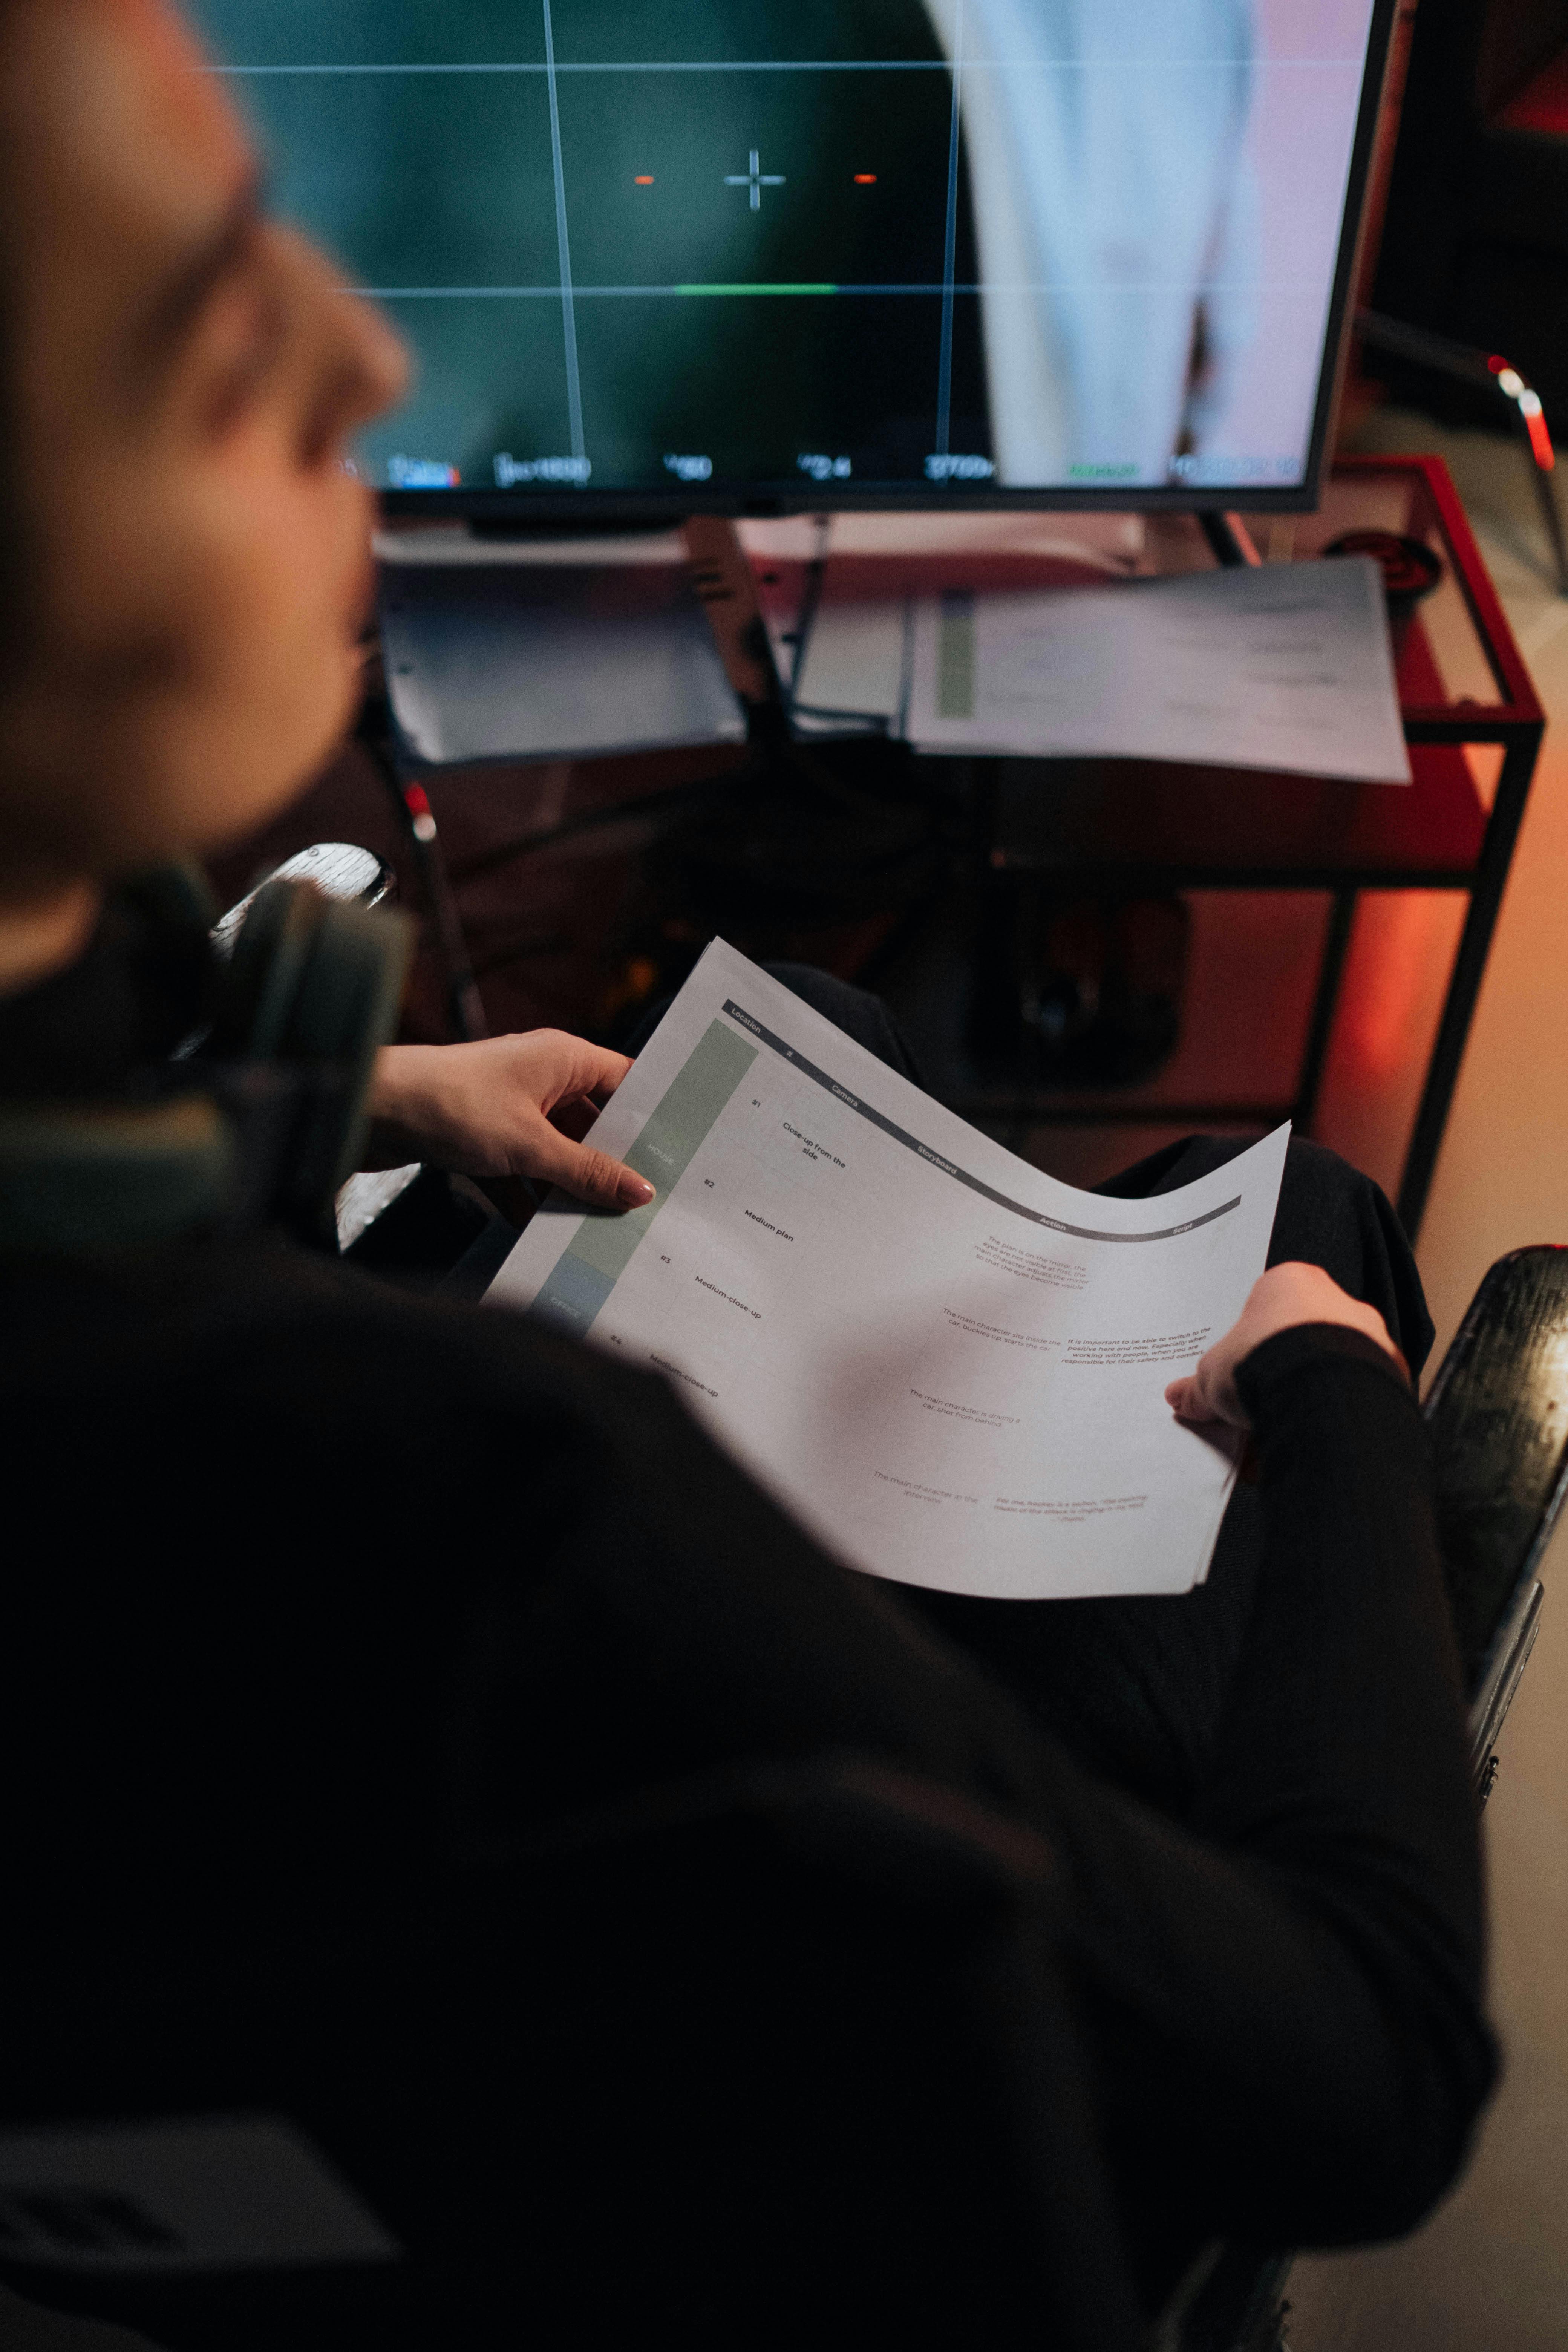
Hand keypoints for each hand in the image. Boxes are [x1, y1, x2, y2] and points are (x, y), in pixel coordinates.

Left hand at [365, 1033, 655, 1211]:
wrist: (367, 1111)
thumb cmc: (449, 1104)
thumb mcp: (531, 1145)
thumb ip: (586, 1171)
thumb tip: (638, 1190)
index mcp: (561, 1058)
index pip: (625, 1082)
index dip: (651, 1116)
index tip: (677, 1152)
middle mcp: (538, 1078)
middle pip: (591, 1124)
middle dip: (609, 1164)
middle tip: (640, 1204)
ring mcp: (508, 1109)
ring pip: (554, 1153)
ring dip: (567, 1188)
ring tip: (596, 1226)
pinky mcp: (480, 1138)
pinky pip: (518, 1172)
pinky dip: (526, 1198)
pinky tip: (539, 1231)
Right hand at [1165, 1261, 1403, 1429]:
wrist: (1319, 1391)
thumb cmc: (1265, 1362)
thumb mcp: (1213, 1376)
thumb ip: (1198, 1387)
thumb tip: (1180, 1397)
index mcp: (1292, 1283)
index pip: (1266, 1309)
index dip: (1246, 1346)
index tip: (1235, 1373)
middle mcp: (1337, 1302)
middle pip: (1299, 1343)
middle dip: (1277, 1379)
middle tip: (1253, 1410)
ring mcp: (1369, 1339)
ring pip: (1330, 1373)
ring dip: (1305, 1402)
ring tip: (1279, 1435)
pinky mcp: (1391, 1377)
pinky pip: (1355, 1398)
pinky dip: (1333, 1419)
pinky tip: (1309, 1442)